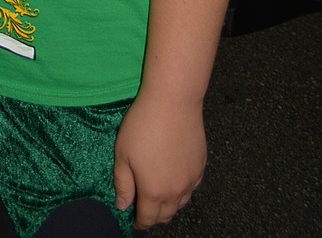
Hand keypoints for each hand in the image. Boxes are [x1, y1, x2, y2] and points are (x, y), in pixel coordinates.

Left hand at [114, 91, 206, 230]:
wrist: (172, 101)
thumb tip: (122, 206)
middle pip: (166, 214)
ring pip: (181, 203)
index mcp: (154, 191)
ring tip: (159, 196)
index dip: (139, 222)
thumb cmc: (142, 125)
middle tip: (144, 208)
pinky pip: (192, 187)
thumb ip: (123, 184)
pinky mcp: (201, 166)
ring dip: (169, 204)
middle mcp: (176, 191)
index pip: (148, 218)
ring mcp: (191, 179)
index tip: (134, 220)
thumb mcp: (122, 153)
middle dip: (154, 215)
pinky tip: (175, 180)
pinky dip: (183, 190)